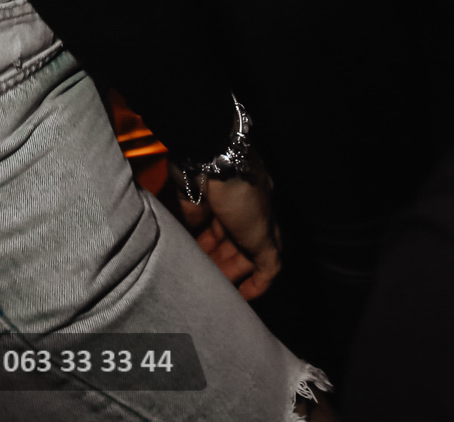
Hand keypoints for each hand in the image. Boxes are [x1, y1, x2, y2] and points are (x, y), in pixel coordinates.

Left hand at [170, 169, 280, 300]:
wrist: (207, 156)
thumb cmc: (241, 198)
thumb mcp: (263, 234)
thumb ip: (268, 262)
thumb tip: (264, 280)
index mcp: (263, 216)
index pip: (263, 252)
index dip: (255, 276)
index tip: (241, 296)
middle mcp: (242, 211)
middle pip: (237, 249)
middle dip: (228, 271)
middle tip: (214, 292)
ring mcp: (217, 206)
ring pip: (216, 241)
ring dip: (210, 262)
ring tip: (199, 281)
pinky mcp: (194, 201)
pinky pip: (194, 230)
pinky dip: (191, 246)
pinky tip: (185, 263)